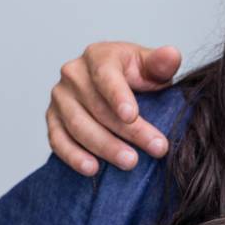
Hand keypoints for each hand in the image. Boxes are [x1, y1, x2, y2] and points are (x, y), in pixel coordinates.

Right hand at [46, 41, 180, 174]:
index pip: (105, 75)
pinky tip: (92, 169)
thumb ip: (161, 63)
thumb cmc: (136, 76)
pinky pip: (58, 140)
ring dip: (104, 146)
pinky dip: (73, 156)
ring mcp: (60, 98)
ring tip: (130, 162)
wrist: (116, 88)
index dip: (118, 96)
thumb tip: (172, 55)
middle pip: (97, 106)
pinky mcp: (53, 120)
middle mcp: (73, 74)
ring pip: (78, 125)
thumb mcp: (151, 67)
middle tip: (156, 148)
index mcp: (98, 56)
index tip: (132, 115)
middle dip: (128, 131)